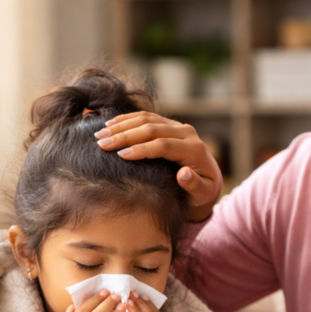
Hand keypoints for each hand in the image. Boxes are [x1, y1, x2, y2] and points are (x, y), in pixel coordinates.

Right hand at [95, 111, 222, 221]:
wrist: (209, 180)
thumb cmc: (203, 192)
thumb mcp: (203, 194)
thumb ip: (195, 185)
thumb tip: (183, 174)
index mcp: (195, 150)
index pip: (164, 145)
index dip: (142, 149)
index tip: (121, 155)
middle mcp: (187, 133)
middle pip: (153, 129)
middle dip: (125, 136)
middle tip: (102, 143)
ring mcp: (177, 126)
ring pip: (147, 119)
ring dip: (122, 125)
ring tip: (100, 133)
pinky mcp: (169, 124)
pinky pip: (146, 117)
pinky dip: (127, 120)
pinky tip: (110, 124)